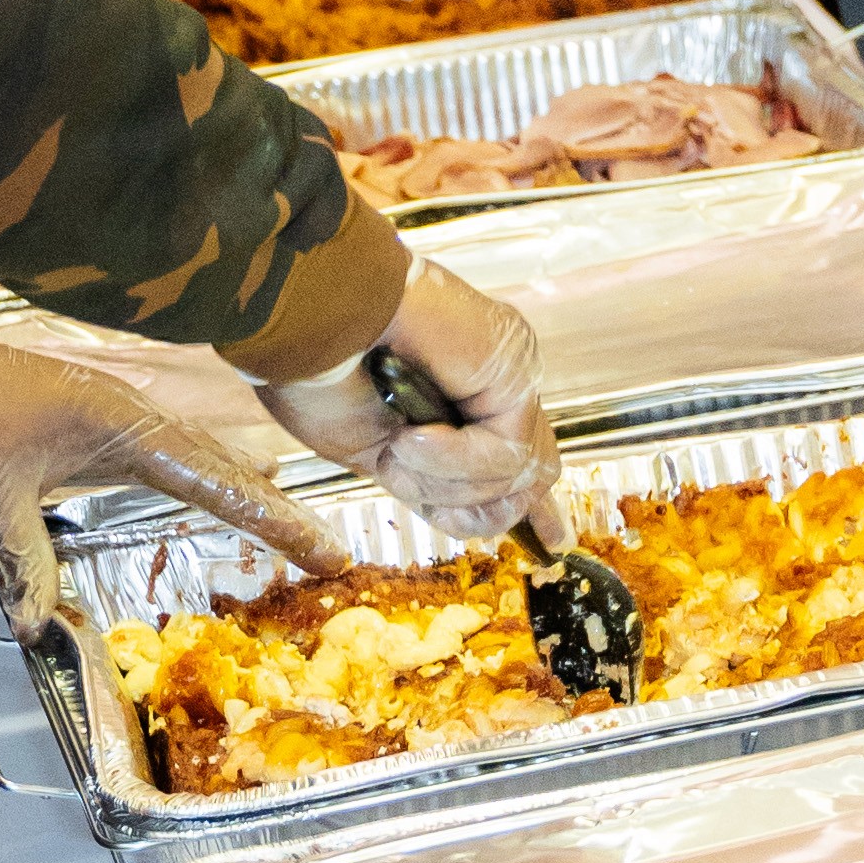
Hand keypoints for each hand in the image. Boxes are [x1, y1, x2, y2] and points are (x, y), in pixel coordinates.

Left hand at [0, 308, 414, 621]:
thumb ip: (20, 560)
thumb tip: (35, 627)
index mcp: (121, 424)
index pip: (215, 480)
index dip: (272, 518)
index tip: (323, 548)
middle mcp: (132, 415)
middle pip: (225, 465)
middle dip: (278, 508)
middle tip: (330, 550)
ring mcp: (117, 416)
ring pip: (202, 456)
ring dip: (247, 490)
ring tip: (294, 522)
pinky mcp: (96, 424)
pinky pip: (171, 454)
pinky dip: (208, 476)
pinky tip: (222, 483)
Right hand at [277, 247, 556, 545]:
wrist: (310, 321)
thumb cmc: (322, 377)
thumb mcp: (382, 457)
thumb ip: (436, 484)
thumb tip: (489, 519)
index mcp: (464, 404)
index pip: (521, 460)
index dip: (536, 506)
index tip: (553, 540)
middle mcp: (496, 387)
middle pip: (534, 472)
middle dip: (490, 503)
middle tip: (424, 484)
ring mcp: (510, 374)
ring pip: (517, 476)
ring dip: (447, 481)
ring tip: (400, 443)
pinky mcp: (515, 367)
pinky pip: (507, 452)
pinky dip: (455, 461)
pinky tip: (414, 435)